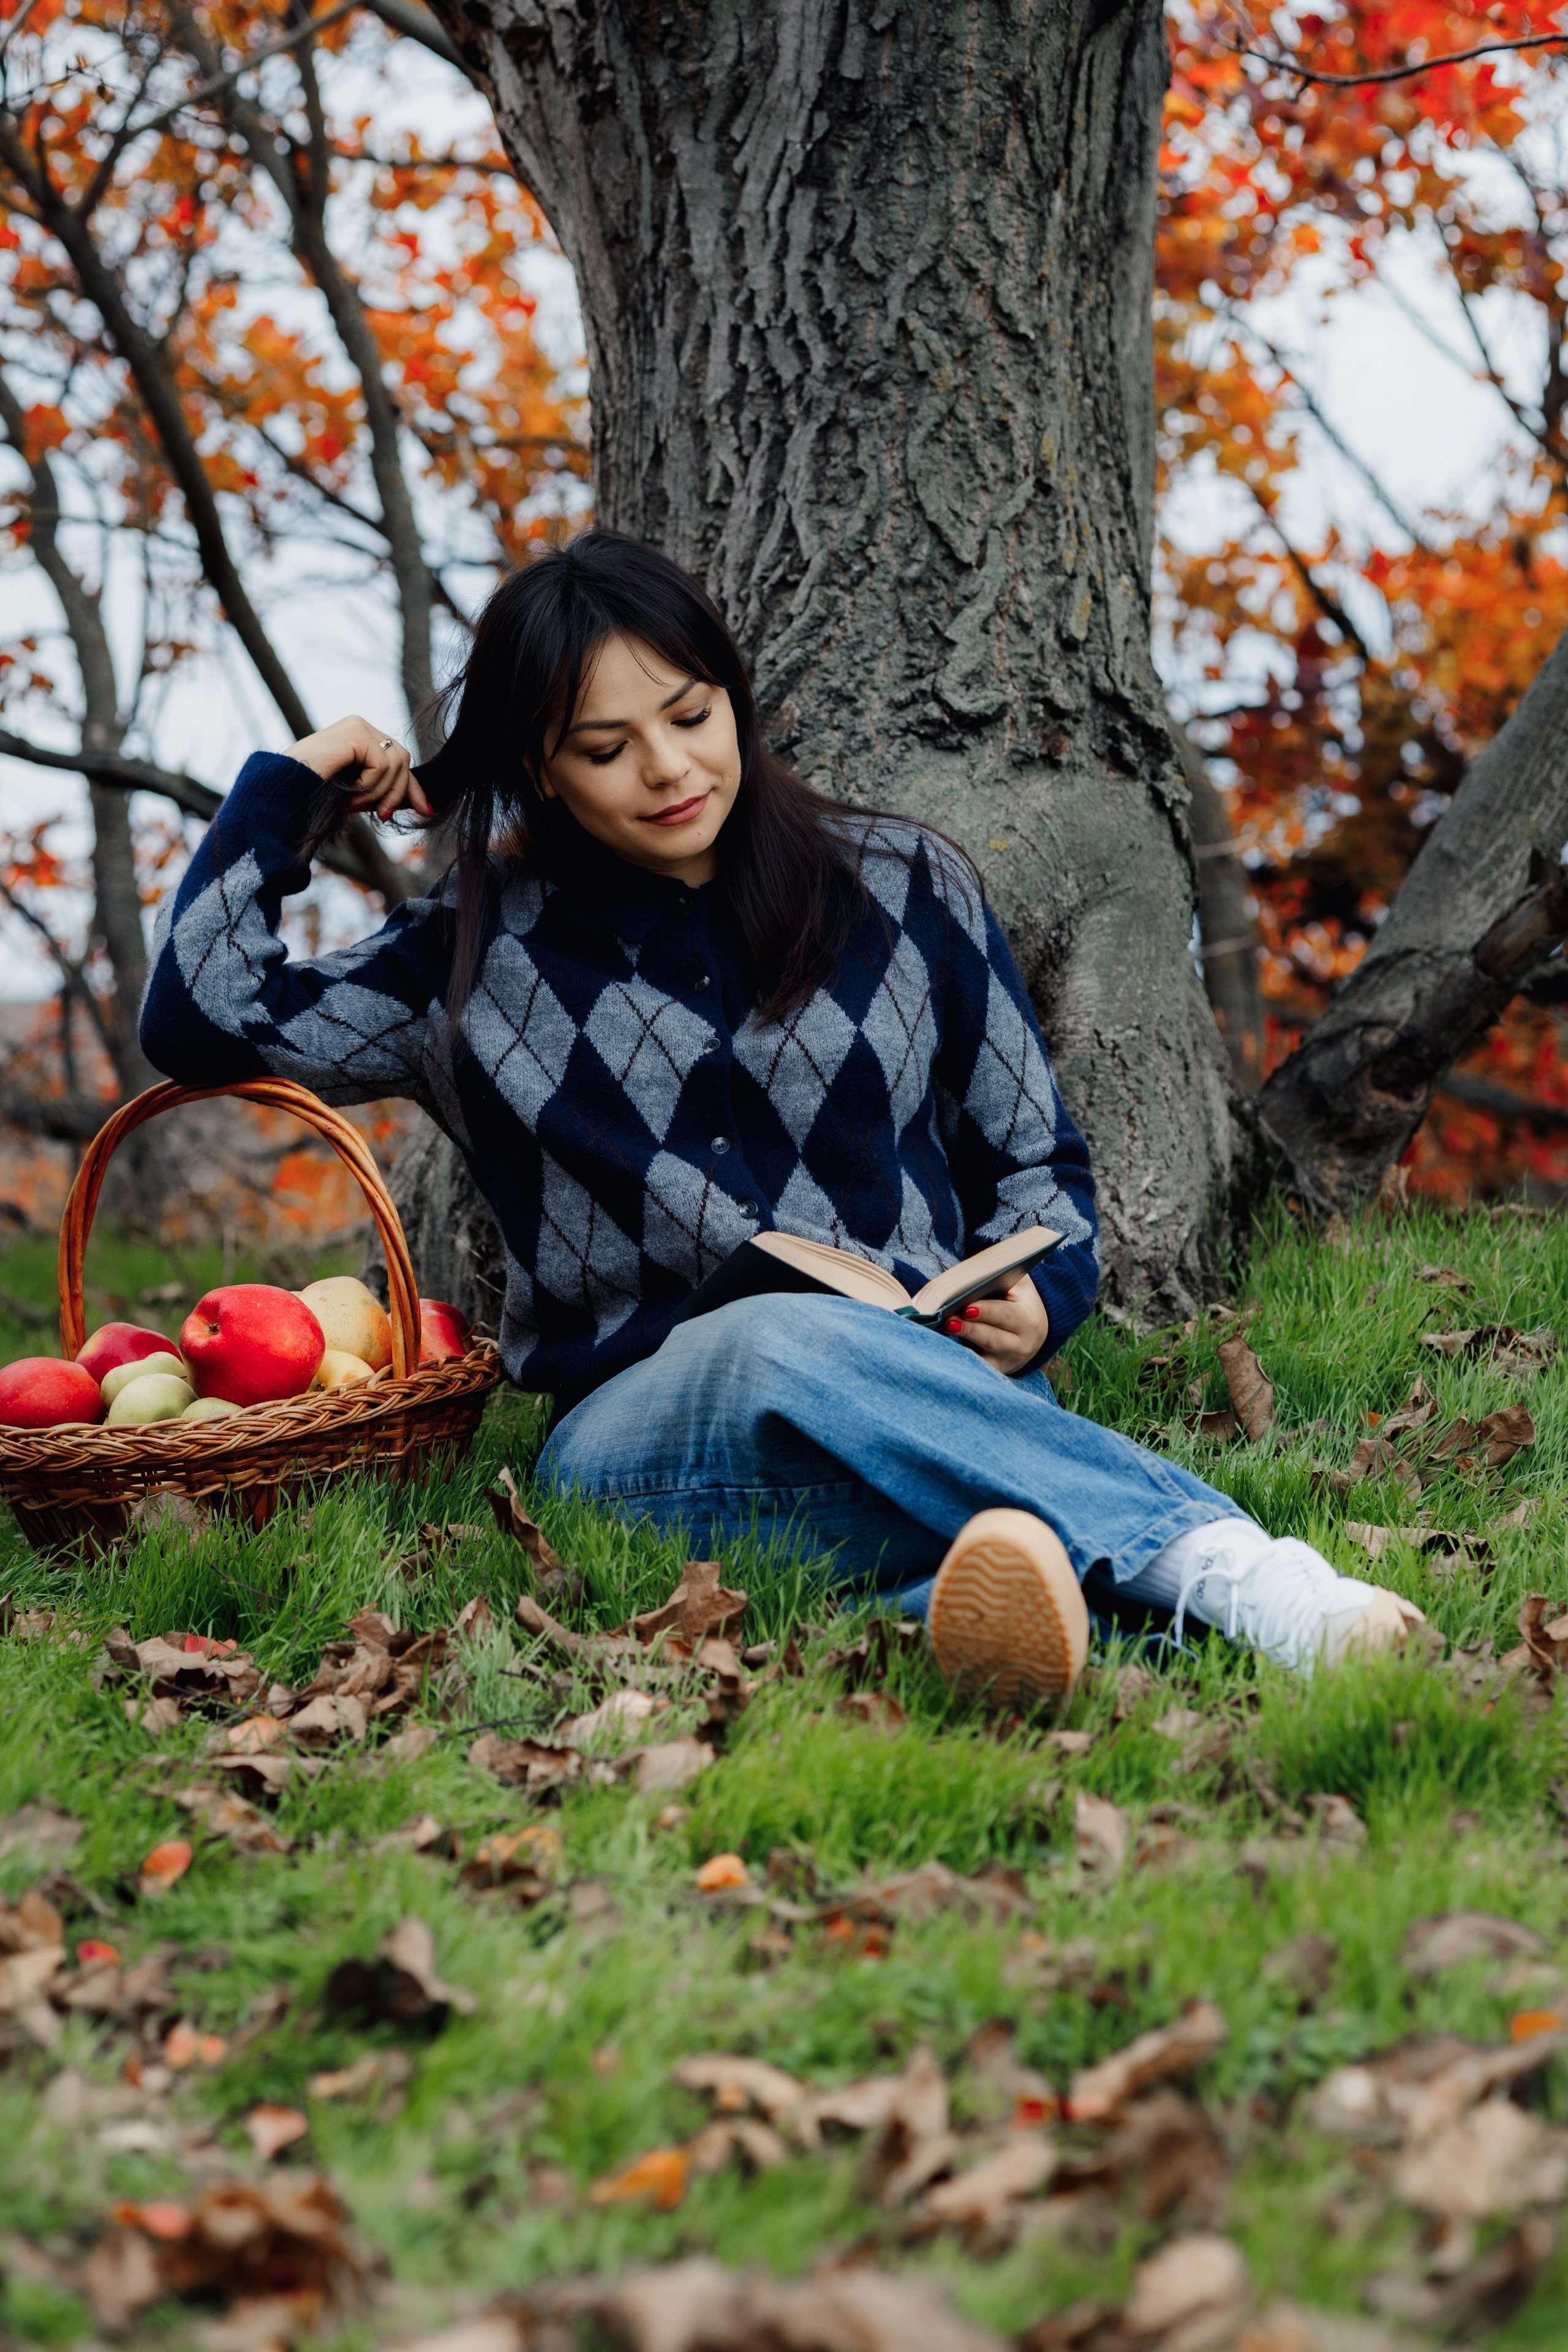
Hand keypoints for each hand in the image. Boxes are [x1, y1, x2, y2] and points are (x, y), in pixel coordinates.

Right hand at [285, 716, 431, 819]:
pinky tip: (349, 793)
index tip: (427, 811)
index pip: (398, 759)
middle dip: (398, 793)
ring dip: (379, 793)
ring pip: (397, 764)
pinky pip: (382, 765)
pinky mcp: (356, 732)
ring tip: (354, 804)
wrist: (282, 791)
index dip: (412, 787)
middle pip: (403, 759)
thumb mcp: (357, 794)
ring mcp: (358, 726)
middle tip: (381, 816)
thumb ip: (384, 791)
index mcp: (360, 737)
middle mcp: (361, 726)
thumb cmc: (312, 796)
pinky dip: (369, 786)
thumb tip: (423, 805)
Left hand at [945, 1279, 1048, 1376]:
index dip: (986, 1311)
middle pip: (993, 1338)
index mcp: (1028, 1320)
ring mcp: (1007, 1362)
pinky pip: (977, 1368)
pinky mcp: (994, 1372)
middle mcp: (1021, 1345)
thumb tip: (977, 1265)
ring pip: (983, 1356)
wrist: (1032, 1333)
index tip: (966, 1308)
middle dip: (970, 1329)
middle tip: (948, 1320)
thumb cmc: (1018, 1302)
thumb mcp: (1020, 1285)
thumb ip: (1004, 1271)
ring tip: (944, 1331)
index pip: (1006, 1315)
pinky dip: (961, 1361)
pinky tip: (944, 1353)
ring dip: (963, 1344)